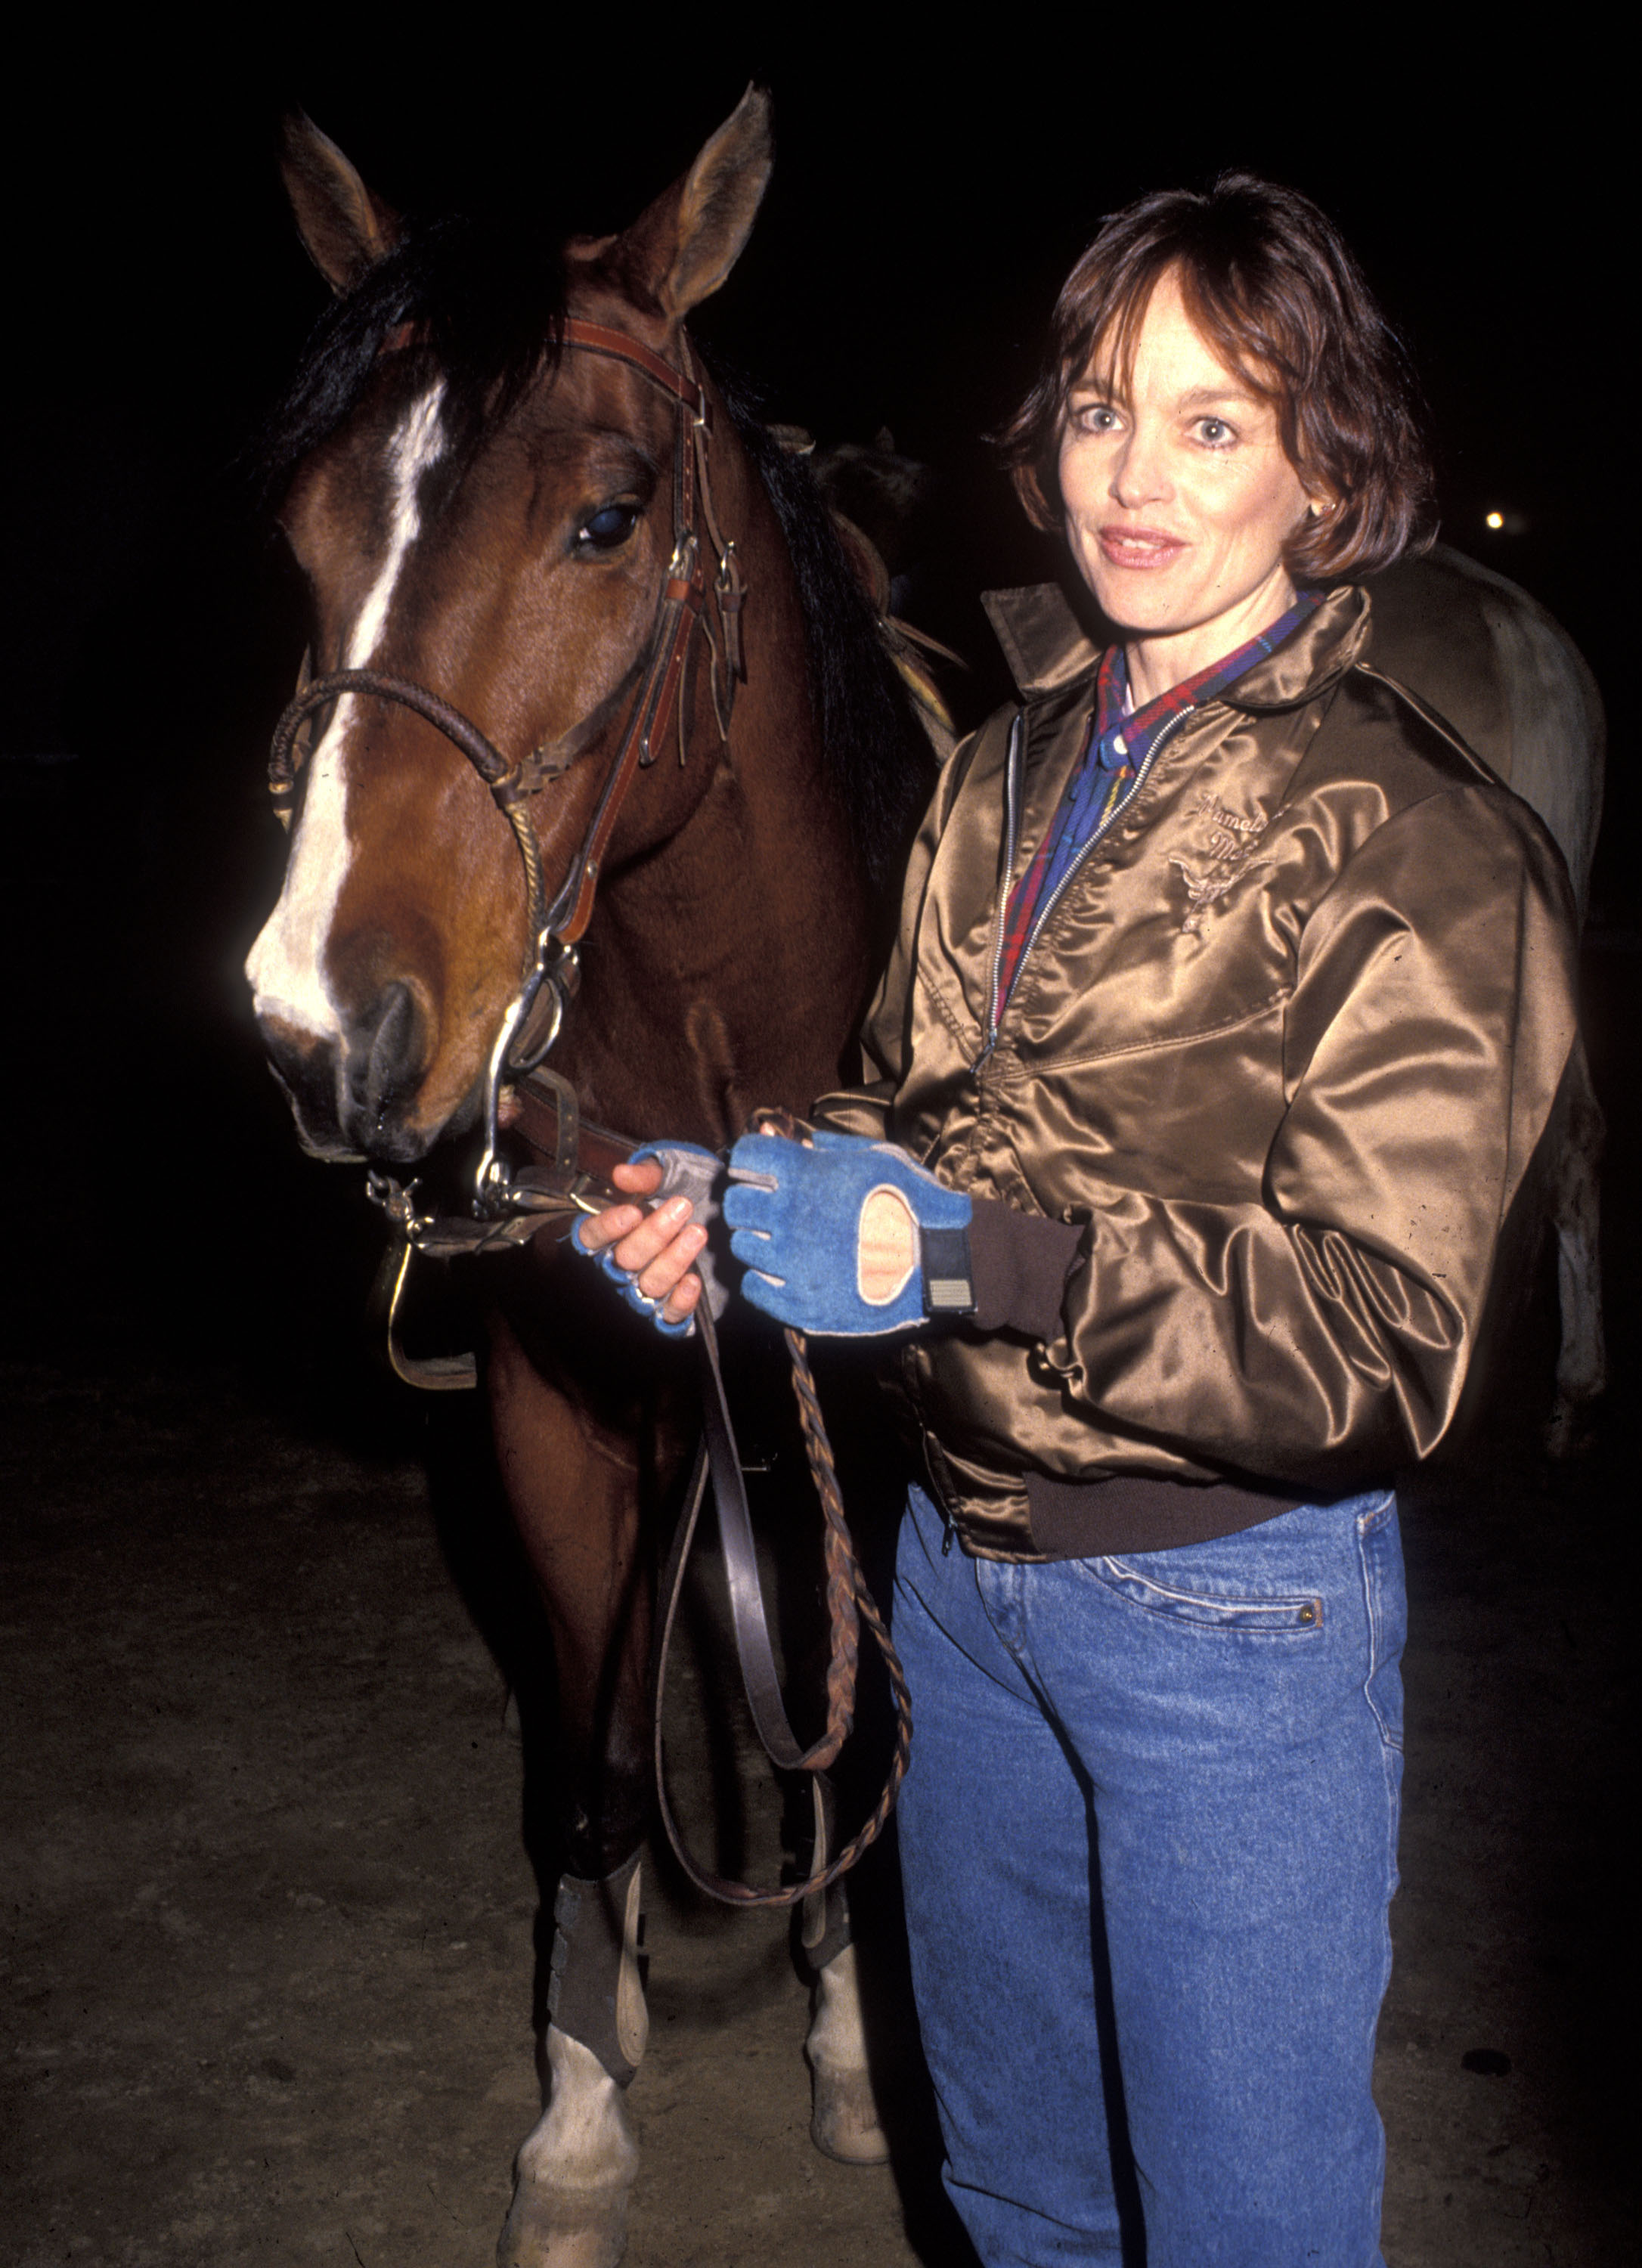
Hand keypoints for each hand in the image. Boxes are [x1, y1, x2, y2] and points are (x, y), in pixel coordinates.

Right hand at [574, 1153, 710, 1332]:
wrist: (727, 1210)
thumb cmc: (689, 1188)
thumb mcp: (670, 1172)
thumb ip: (645, 1174)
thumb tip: (621, 1174)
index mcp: (613, 1232)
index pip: (592, 1236)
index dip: (608, 1227)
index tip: (633, 1212)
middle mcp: (623, 1266)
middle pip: (626, 1259)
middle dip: (654, 1234)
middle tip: (682, 1207)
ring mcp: (646, 1289)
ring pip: (650, 1285)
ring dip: (673, 1261)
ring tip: (698, 1233)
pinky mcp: (672, 1307)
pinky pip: (669, 1315)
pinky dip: (680, 1301)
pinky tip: (693, 1281)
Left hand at [724, 1127, 973, 1335]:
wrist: (940, 1263)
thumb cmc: (914, 1204)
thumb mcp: (880, 1159)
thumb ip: (834, 1149)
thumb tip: (804, 1145)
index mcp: (807, 1177)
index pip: (746, 1157)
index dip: (750, 1162)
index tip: (759, 1171)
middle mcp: (790, 1217)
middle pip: (735, 1205)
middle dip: (748, 1202)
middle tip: (768, 1209)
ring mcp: (792, 1264)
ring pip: (741, 1247)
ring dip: (756, 1241)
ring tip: (783, 1242)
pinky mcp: (799, 1303)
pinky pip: (754, 1288)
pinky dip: (762, 1279)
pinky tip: (783, 1273)